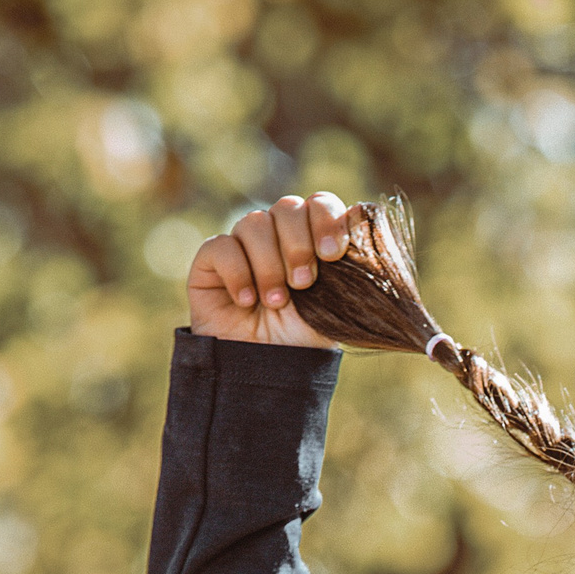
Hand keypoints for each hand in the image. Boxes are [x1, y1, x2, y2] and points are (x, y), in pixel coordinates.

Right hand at [186, 191, 352, 347]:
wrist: (267, 370)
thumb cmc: (304, 336)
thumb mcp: (338, 302)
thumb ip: (351, 261)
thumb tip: (364, 214)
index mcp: (311, 237)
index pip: (319, 203)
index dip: (327, 219)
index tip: (332, 254)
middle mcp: (277, 234)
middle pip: (288, 207)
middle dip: (298, 245)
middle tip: (303, 284)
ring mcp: (242, 244)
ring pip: (254, 222)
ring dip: (269, 265)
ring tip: (275, 302)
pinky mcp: (210, 261)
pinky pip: (221, 246)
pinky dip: (237, 273)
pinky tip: (246, 301)